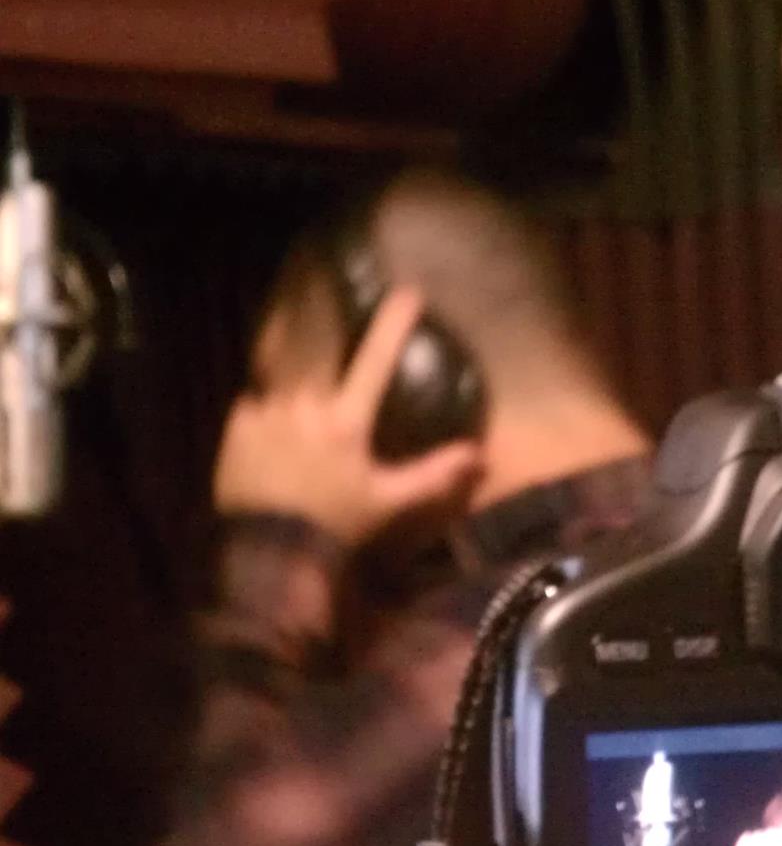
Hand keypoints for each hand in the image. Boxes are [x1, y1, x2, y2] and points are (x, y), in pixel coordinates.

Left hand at [215, 288, 482, 546]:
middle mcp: (305, 404)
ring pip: (290, 393)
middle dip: (329, 397)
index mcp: (346, 421)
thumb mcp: (388, 502)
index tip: (407, 291)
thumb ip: (433, 475)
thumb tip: (480, 457)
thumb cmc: (336, 526)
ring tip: (295, 452)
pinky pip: (256, 408)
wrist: (269, 555)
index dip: (393, 324)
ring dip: (296, 413)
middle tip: (327, 437)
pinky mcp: (236, 422)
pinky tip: (269, 454)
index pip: (375, 360)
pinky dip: (265, 423)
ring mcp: (267, 410)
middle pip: (325, 377)